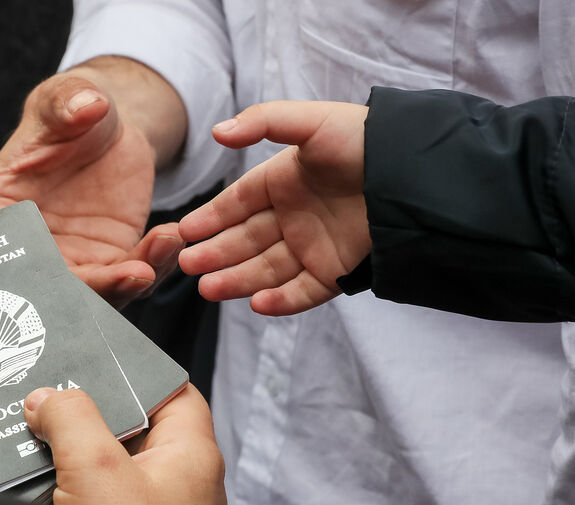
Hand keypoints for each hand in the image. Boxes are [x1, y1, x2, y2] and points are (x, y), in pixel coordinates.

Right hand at [0, 65, 185, 307]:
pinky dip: (155, 265)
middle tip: (131, 275)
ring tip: (160, 251)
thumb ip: (67, 102)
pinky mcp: (112, 260)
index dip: (27, 269)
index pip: (3, 254)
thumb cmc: (67, 112)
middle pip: (55, 286)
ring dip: (130, 282)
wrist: (103, 127)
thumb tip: (87, 105)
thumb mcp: (62, 99)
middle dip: (93, 289)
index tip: (58, 271)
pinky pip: (133, 275)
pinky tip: (172, 238)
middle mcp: (32, 249)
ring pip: (99, 291)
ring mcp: (73, 260)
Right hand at [23, 385, 225, 504]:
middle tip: (43, 394)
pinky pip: (85, 495)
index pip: (172, 392)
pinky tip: (29, 478)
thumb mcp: (99, 473)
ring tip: (23, 431)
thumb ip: (74, 420)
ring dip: (64, 450)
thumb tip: (48, 397)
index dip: (136, 371)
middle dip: (83, 410)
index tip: (93, 358)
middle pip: (127, 426)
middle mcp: (169, 481)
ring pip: (99, 464)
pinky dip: (59, 485)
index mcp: (188, 455)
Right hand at [178, 101, 371, 315]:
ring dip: (236, 280)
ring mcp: (314, 246)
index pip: (238, 203)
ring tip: (207, 288)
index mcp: (284, 181)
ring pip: (266, 269)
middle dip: (215, 253)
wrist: (417, 174)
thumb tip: (217, 132)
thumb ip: (263, 121)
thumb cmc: (365, 141)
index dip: (212, 217)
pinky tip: (256, 303)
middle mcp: (294, 216)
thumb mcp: (312, 122)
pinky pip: (303, 292)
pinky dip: (281, 301)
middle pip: (245, 240)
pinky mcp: (337, 272)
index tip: (185, 231)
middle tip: (187, 264)